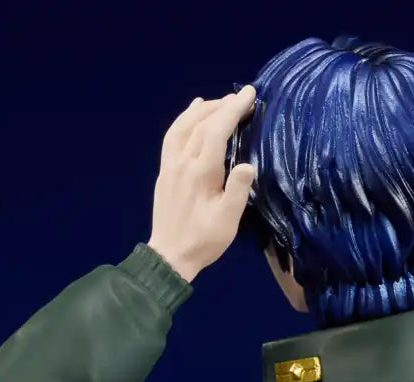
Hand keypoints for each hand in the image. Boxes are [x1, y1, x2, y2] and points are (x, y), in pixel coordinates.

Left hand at [147, 85, 256, 282]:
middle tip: (241, 97)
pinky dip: (184, 119)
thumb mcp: (228, 221)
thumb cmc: (204, 240)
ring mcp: (170, 165)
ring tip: (220, 101)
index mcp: (200, 172)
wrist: (170, 255)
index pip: (217, 130)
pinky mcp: (165, 171)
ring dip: (203, 109)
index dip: (233, 109)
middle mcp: (182, 162)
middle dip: (222, 105)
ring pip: (183, 125)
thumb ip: (237, 191)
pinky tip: (193, 112)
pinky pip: (173, 135)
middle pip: (201, 123)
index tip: (249, 94)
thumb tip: (248, 165)